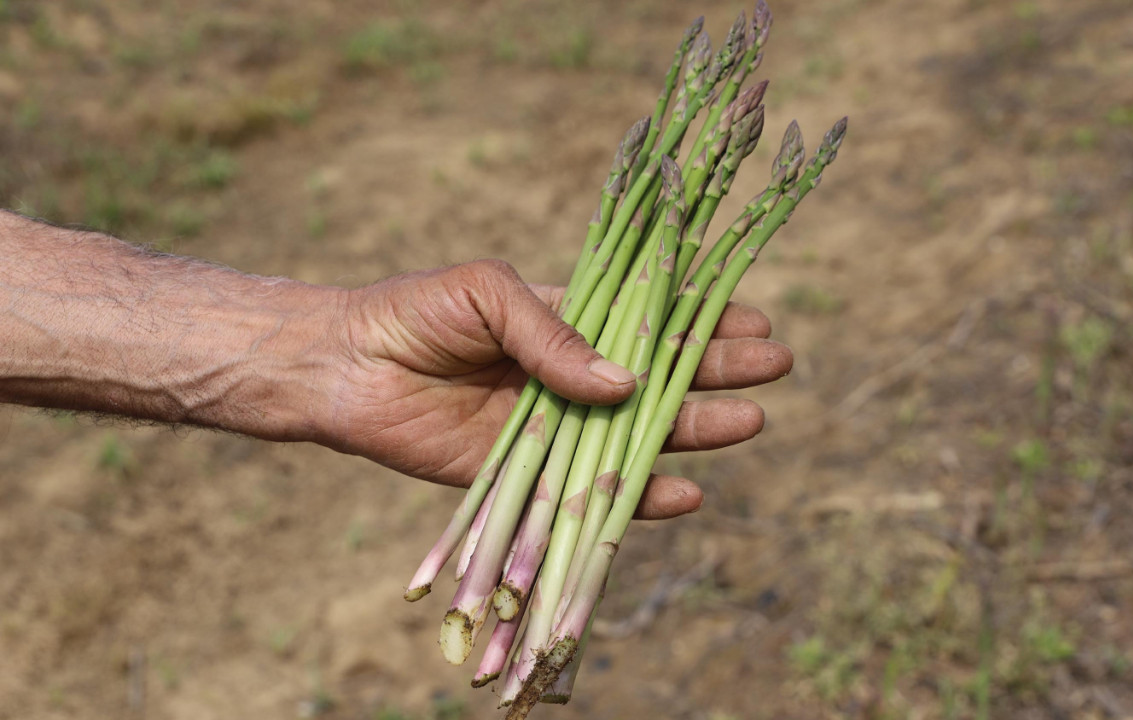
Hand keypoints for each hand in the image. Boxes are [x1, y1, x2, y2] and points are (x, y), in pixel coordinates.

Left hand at [319, 259, 792, 519]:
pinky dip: (638, 496)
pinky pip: (591, 489)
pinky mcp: (528, 475)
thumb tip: (625, 383)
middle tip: (776, 367)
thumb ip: (555, 335)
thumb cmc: (416, 312)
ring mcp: (555, 428)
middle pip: (659, 376)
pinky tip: (686, 490)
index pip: (650, 321)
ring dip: (694, 429)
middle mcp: (570, 377)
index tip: (753, 319)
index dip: (701, 320)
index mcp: (566, 322)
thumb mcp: (491, 295)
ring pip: (637, 433)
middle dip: (717, 371)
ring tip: (751, 421)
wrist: (346, 367)